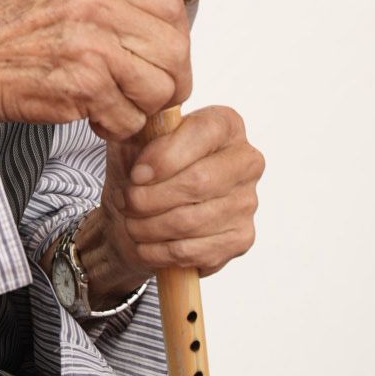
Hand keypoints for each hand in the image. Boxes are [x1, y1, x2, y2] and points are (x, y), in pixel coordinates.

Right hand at [0, 0, 190, 140]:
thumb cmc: (7, 35)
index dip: (178, 38)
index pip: (171, 5)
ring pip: (158, 88)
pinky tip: (92, 116)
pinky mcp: (82, 85)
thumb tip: (160, 30)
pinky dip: (116, 127)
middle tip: (151, 95)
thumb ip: (110, 3)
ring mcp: (90, 45)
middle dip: (171, 81)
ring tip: (113, 104)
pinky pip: (129, 117)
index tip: (165, 59)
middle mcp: (94, 4)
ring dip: (141, 108)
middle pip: (175, 49)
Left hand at [97, 106, 264, 278]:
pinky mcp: (241, 238)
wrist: (143, 213)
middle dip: (150, 197)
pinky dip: (159, 250)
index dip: (164, 157)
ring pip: (191, 220)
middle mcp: (246, 160)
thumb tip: (142, 142)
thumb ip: (138, 129)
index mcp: (225, 124)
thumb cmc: (142, 170)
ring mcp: (248, 202)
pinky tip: (146, 243)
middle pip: (199, 182)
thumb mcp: (132, 140)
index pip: (202, 134)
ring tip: (131, 222)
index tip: (136, 175)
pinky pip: (194, 251)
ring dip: (148, 226)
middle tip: (127, 202)